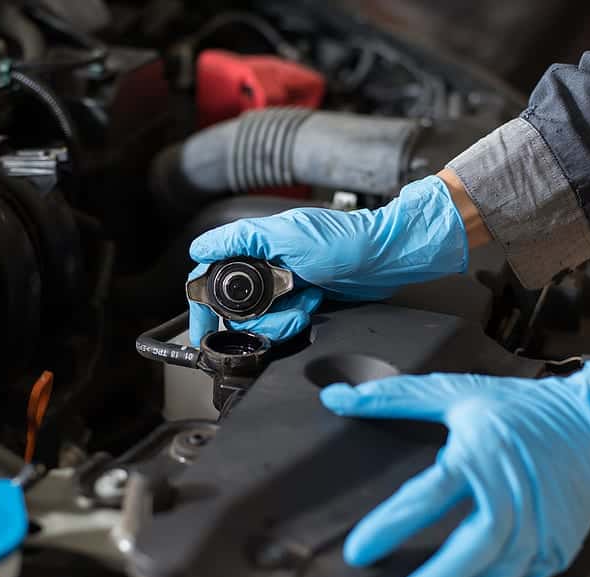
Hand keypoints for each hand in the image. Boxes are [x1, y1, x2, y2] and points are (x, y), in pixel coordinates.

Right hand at [187, 175, 468, 344]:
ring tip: (303, 307)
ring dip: (279, 321)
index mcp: (255, 245)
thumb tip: (201, 248)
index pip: (211, 275)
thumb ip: (241, 239)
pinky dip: (294, 322)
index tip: (202, 328)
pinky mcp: (299, 301)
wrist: (388, 259)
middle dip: (254, 318)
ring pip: (258, 320)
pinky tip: (312, 308)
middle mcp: (264, 265)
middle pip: (233, 308)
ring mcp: (282, 285)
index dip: (203, 304)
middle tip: (277, 315)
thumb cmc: (346, 240)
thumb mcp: (288, 236)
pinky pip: (281, 324)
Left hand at [321, 359, 589, 576]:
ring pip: (503, 573)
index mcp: (479, 455)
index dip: (390, 525)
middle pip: (474, 545)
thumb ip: (390, 398)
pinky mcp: (556, 547)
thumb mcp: (451, 392)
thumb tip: (334, 397)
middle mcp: (511, 494)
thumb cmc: (515, 407)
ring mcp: (539, 525)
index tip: (357, 552)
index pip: (428, 495)